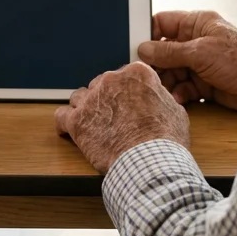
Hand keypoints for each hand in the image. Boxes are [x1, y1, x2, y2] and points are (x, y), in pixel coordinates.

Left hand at [55, 62, 189, 173]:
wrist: (150, 162)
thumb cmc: (166, 139)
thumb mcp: (174, 110)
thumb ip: (159, 97)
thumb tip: (155, 98)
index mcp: (136, 73)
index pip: (126, 74)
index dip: (128, 90)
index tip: (129, 101)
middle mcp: (111, 80)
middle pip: (102, 84)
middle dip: (107, 99)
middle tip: (115, 118)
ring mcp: (92, 99)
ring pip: (81, 97)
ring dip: (87, 109)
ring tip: (94, 125)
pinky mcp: (77, 120)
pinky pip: (61, 116)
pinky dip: (65, 123)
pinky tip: (69, 130)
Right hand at [138, 11, 236, 113]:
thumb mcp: (200, 52)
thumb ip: (170, 51)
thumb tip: (144, 49)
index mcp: (197, 24)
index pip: (163, 23)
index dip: (148, 34)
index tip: (134, 47)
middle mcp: (197, 41)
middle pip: (165, 51)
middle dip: (156, 64)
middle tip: (146, 75)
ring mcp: (201, 63)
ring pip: (173, 71)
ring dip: (167, 81)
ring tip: (163, 90)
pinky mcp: (206, 84)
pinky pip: (184, 87)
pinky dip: (180, 93)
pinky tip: (179, 98)